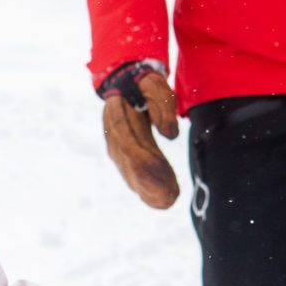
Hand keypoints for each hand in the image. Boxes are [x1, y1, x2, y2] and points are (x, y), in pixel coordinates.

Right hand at [98, 60, 180, 209]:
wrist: (126, 83)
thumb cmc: (144, 85)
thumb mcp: (156, 87)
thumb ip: (163, 108)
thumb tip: (170, 134)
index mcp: (117, 118)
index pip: (129, 145)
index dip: (146, 164)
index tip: (162, 175)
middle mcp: (113, 137)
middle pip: (129, 166)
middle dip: (150, 184)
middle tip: (171, 197)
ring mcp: (116, 149)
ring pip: (130, 175)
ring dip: (148, 190)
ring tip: (170, 200)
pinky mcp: (122, 157)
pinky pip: (132, 177)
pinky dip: (145, 190)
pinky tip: (161, 201)